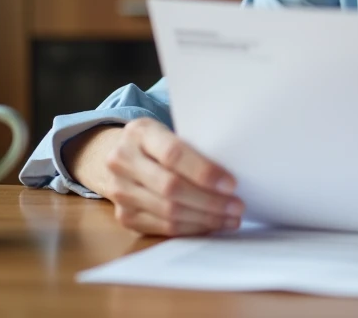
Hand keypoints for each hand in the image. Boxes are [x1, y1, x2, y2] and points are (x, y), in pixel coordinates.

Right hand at [69, 118, 243, 236]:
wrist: (121, 156)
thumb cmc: (160, 142)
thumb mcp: (170, 130)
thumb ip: (194, 145)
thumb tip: (234, 169)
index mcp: (139, 132)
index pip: (173, 154)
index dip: (204, 171)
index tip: (232, 184)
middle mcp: (122, 161)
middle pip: (171, 187)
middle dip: (210, 201)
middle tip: (237, 206)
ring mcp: (119, 191)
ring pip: (168, 212)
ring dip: (205, 218)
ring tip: (231, 218)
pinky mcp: (124, 216)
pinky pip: (163, 228)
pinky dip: (192, 228)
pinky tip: (212, 225)